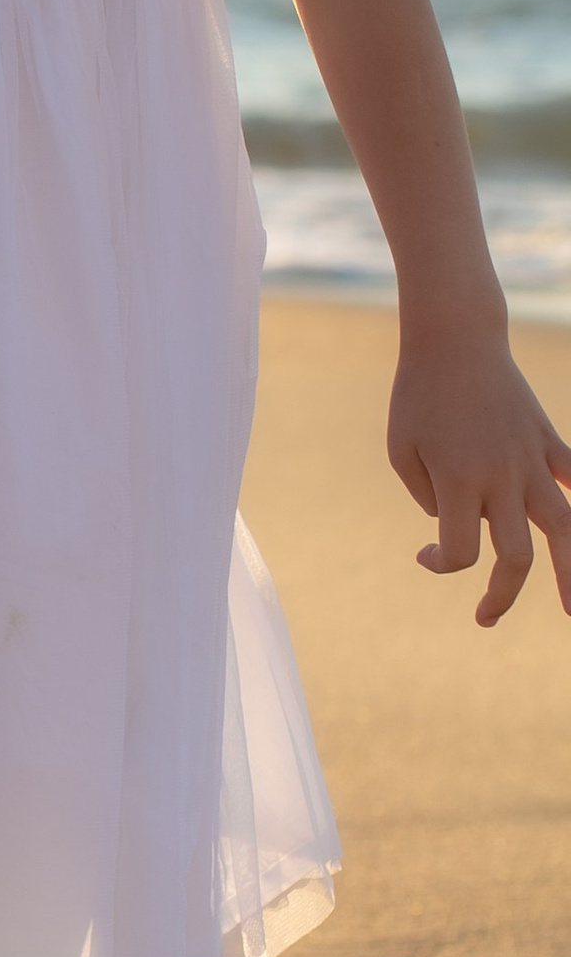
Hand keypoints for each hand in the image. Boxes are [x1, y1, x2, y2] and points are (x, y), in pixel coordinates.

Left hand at [387, 326, 570, 626]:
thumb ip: (428, 498)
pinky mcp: (547, 440)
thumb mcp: (402, 449)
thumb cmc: (417, 395)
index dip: (439, 564)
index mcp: (459, 481)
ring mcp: (531, 460)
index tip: (424, 553)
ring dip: (570, 574)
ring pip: (563, 528)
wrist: (454, 338)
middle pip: (515, 557)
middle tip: (484, 618)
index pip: (459, 552)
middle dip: (501, 596)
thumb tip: (458, 527)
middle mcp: (501, 477)